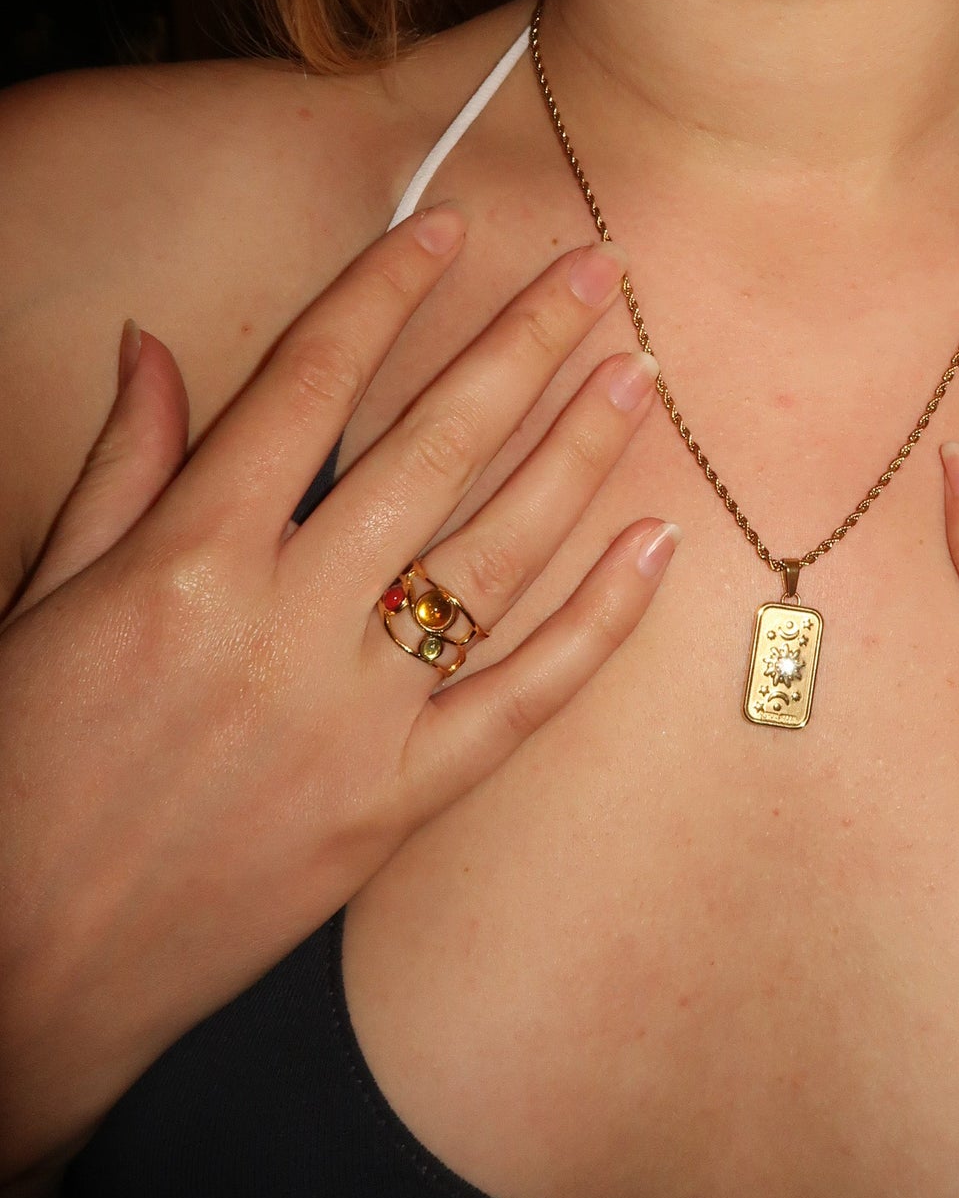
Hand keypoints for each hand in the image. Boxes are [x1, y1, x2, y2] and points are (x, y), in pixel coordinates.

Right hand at [0, 208, 674, 1183]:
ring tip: (639, 377)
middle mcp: (283, 626)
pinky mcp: (394, 806)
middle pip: (431, 450)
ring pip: (497, 559)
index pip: (308, 385)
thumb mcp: (44, 599)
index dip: (384, 292)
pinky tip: (655, 548)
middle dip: (523, 345)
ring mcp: (352, 721)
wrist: (22, 972)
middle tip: (598, 269)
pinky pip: (522, 700)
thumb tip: (153, 345)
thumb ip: (123, 467)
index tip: (446, 225)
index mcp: (185, 561)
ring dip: (578, 457)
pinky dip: (598, 623)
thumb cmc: (17, 776)